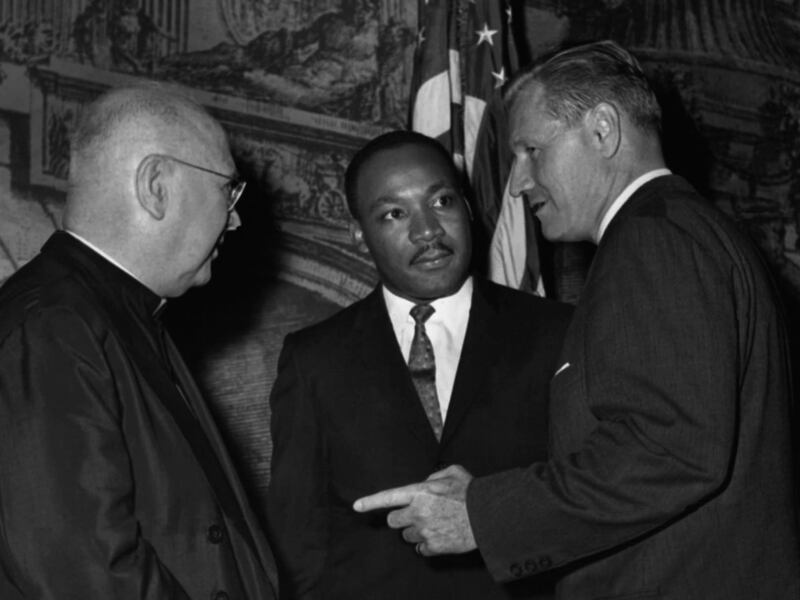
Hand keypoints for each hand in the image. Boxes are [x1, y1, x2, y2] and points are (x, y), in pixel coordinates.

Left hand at [352, 464, 475, 555]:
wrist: (488, 517)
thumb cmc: (472, 493)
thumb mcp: (454, 472)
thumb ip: (435, 475)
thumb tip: (426, 482)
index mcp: (420, 491)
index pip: (388, 497)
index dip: (370, 502)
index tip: (356, 506)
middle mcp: (418, 511)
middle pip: (394, 521)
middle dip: (401, 518)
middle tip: (417, 515)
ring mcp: (424, 530)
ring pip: (406, 535)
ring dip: (416, 531)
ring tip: (436, 524)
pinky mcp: (433, 546)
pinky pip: (420, 548)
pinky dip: (427, 544)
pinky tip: (441, 536)